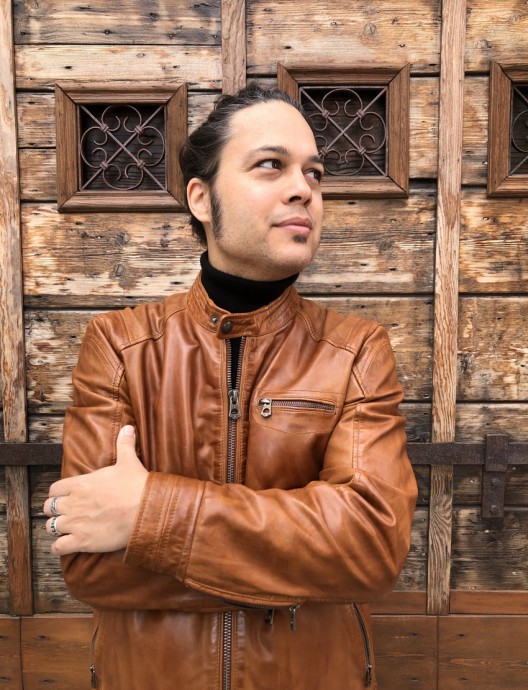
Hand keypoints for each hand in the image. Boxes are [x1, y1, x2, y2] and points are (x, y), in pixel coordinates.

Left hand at [43, 425, 147, 555]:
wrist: (146, 510)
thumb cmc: (137, 486)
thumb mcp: (129, 461)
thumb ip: (124, 444)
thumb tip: (128, 427)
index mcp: (81, 484)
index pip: (54, 490)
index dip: (57, 494)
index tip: (64, 497)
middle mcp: (73, 503)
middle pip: (48, 508)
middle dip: (54, 511)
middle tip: (64, 513)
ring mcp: (76, 523)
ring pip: (51, 527)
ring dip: (56, 528)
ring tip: (65, 529)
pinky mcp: (82, 541)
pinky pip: (58, 547)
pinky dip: (59, 547)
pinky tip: (66, 545)